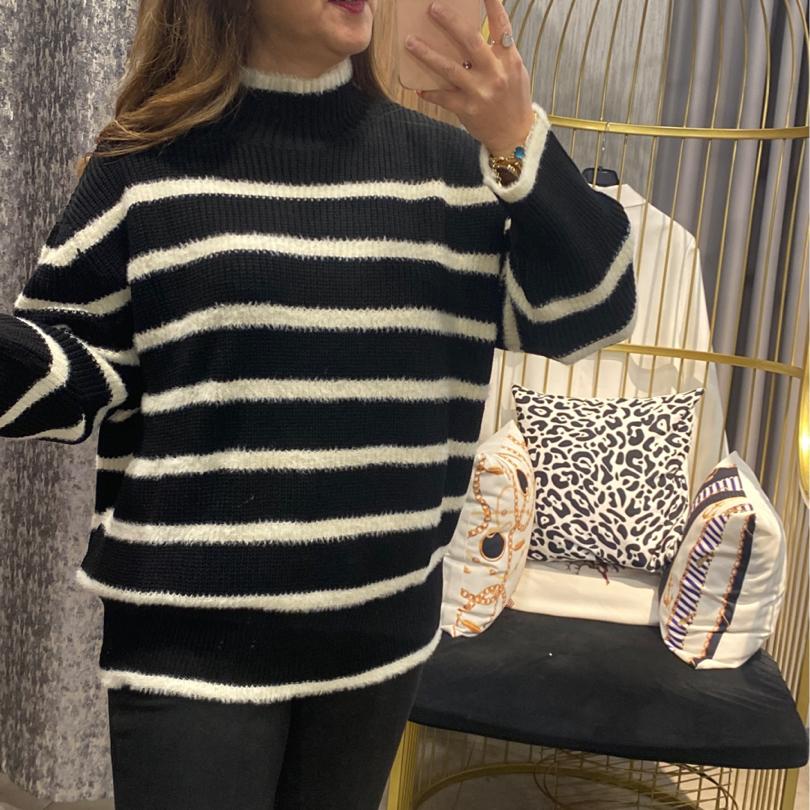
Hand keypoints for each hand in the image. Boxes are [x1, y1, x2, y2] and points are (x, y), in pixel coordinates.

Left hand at [404, 0, 535, 155]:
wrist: (514, 136)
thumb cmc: (513, 100)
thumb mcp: (514, 72)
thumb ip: (499, 53)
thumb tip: (474, 32)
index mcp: (509, 60)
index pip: (501, 26)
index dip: (492, 4)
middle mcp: (495, 73)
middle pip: (471, 41)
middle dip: (450, 22)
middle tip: (433, 8)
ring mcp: (480, 92)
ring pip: (450, 68)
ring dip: (427, 54)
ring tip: (410, 41)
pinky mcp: (467, 109)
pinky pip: (443, 97)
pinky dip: (430, 91)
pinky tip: (418, 86)